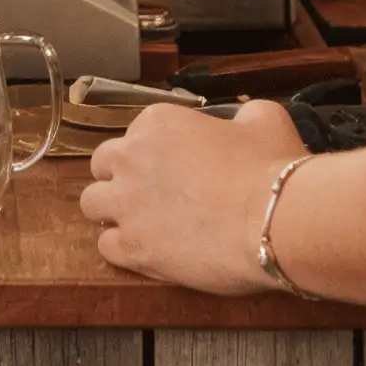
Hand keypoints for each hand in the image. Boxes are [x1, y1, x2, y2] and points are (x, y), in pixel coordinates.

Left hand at [80, 99, 307, 290]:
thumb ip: (245, 115)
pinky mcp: (132, 247)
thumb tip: (245, 119)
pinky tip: (145, 251)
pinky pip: (105, 246)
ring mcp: (127, 203)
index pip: (134, 135)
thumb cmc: (270, 168)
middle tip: (150, 196)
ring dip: (112, 212)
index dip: (151, 154)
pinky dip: (121, 248)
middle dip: (121, 178)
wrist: (274, 220)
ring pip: (92, 203)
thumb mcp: (264, 120)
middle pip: (103, 166)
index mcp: (157, 123)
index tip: (171, 169)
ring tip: (141, 225)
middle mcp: (131, 158)